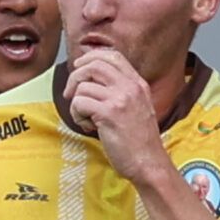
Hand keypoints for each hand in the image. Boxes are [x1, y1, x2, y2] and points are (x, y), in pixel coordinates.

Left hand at [62, 49, 172, 181]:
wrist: (149, 163)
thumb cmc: (140, 142)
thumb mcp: (138, 108)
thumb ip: (122, 92)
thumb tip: (92, 81)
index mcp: (138, 84)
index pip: (112, 55)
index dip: (90, 58)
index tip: (79, 70)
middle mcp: (130, 87)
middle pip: (94, 64)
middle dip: (75, 77)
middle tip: (70, 94)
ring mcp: (120, 99)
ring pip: (83, 86)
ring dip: (76, 104)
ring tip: (86, 119)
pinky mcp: (109, 114)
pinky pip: (79, 103)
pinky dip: (77, 115)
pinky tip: (88, 127)